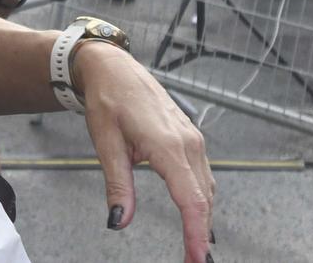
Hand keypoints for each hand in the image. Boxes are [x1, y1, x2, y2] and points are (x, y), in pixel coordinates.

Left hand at [76, 42, 215, 262]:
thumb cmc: (108, 99)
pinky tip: (197, 214)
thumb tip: (119, 220)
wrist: (114, 68)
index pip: (191, 200)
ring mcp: (193, 139)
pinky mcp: (191, 137)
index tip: (196, 258)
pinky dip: (202, 199)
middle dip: (201, 234)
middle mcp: (188, 143)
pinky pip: (203, 175)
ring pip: (206, 189)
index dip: (196, 234)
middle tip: (194, 261)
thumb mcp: (106, 143)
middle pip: (203, 200)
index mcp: (168, 145)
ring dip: (204, 219)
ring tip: (195, 247)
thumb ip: (117, 185)